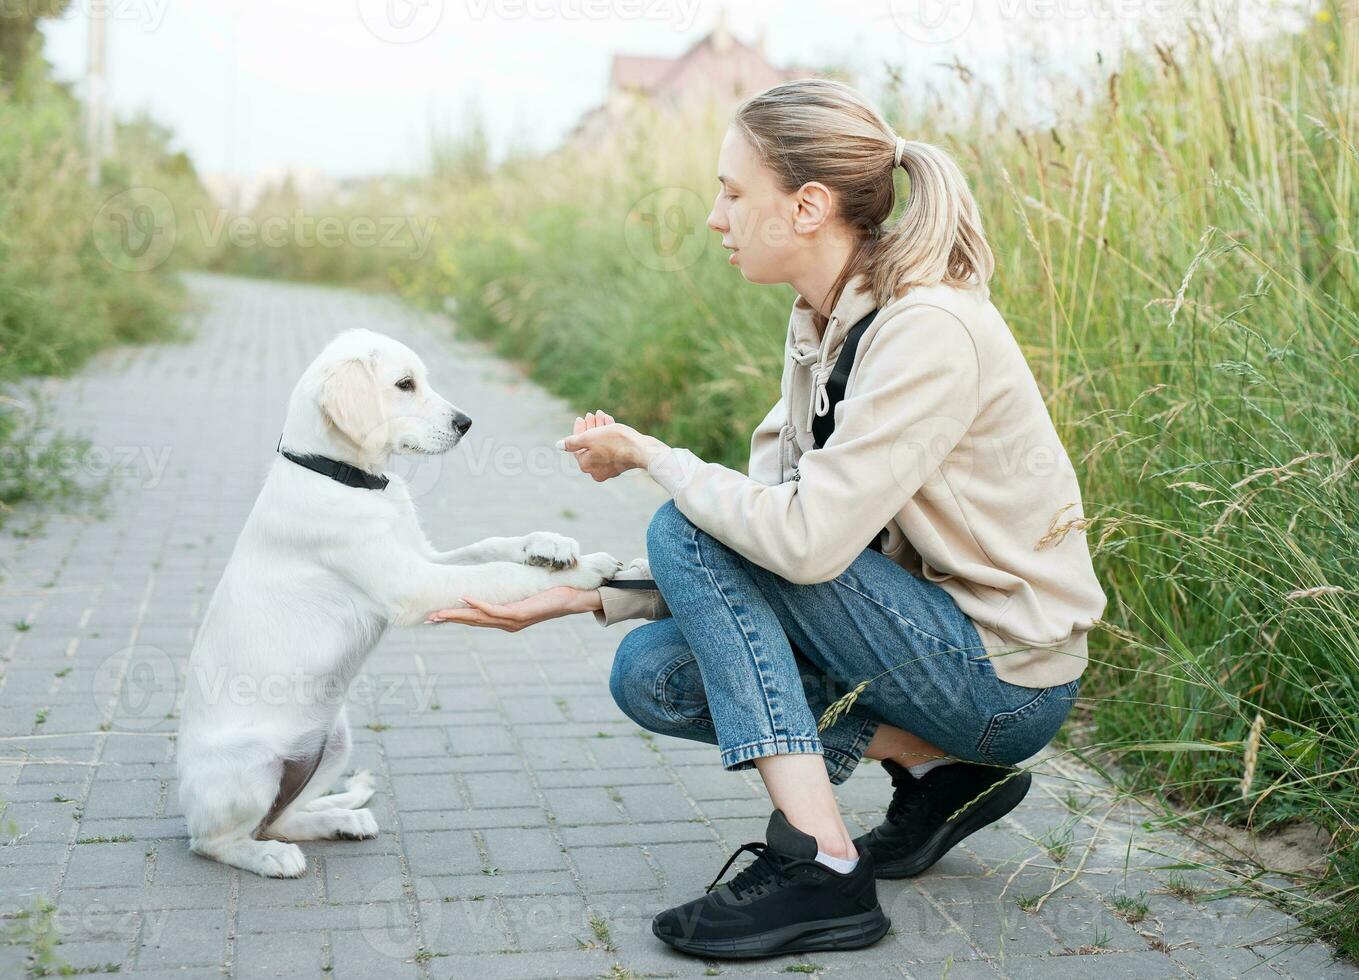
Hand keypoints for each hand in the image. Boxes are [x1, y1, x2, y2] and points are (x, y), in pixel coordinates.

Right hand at [425, 586, 602, 630]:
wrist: (573, 600)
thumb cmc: (553, 595)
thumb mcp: (528, 594)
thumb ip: (515, 591)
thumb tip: (504, 581)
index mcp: (507, 620)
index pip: (477, 620)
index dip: (457, 618)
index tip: (438, 616)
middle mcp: (507, 623)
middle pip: (472, 622)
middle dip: (450, 620)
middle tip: (429, 619)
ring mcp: (512, 621)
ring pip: (478, 619)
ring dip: (458, 615)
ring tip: (439, 613)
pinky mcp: (519, 614)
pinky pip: (494, 610)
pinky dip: (478, 605)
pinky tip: (465, 599)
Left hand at [556, 410, 666, 482]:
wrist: (641, 449)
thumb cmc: (614, 442)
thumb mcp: (589, 438)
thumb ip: (572, 442)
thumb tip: (558, 446)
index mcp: (586, 466)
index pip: (576, 446)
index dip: (578, 430)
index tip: (581, 417)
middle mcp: (596, 471)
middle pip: (589, 446)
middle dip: (590, 428)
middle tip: (593, 414)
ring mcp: (609, 469)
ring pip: (601, 446)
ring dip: (600, 429)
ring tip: (602, 415)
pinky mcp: (621, 464)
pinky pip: (611, 449)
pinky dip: (609, 436)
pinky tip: (610, 423)